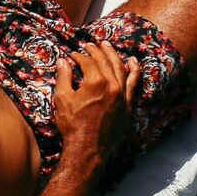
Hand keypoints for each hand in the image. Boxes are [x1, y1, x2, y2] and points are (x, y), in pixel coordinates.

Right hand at [54, 41, 141, 166]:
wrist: (87, 150)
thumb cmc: (72, 125)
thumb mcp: (62, 99)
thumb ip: (63, 77)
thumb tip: (62, 62)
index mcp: (95, 82)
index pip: (87, 62)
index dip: (79, 57)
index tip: (72, 56)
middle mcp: (112, 85)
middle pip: (104, 61)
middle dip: (95, 51)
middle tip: (89, 45)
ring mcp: (122, 95)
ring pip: (120, 68)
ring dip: (113, 54)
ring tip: (107, 45)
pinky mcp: (128, 105)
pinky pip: (134, 84)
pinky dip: (134, 71)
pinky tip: (133, 61)